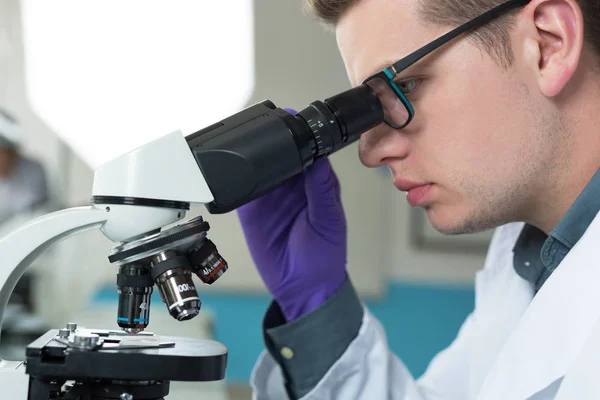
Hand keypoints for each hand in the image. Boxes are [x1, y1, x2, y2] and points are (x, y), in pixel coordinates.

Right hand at [236, 110, 347, 320]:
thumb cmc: (324, 257)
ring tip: (243, 145)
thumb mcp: (329, 222)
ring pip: (258, 167)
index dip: (300, 135)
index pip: (308, 151)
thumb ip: (322, 190)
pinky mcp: (251, 210)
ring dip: (251, 156)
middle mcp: (292, 186)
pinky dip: (236, 180)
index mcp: (316, 184)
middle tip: (261, 125)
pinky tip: (233, 171)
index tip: (291, 119)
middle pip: (280, 154)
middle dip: (271, 139)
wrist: (302, 288)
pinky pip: (241, 189)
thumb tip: (318, 159)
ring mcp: (270, 197)